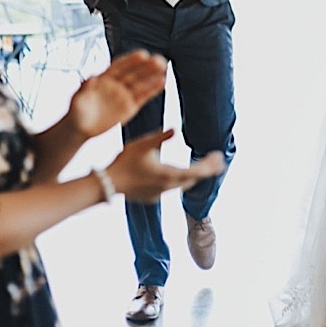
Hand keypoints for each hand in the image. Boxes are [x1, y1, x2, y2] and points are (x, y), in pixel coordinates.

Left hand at [66, 51, 166, 138]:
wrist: (80, 128)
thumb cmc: (76, 111)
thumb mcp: (77, 99)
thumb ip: (85, 88)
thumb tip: (92, 77)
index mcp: (104, 79)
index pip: (119, 66)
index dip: (130, 60)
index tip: (142, 54)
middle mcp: (116, 84)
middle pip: (133, 73)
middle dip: (146, 66)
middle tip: (159, 59)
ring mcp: (124, 95)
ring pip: (140, 83)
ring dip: (152, 75)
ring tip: (164, 67)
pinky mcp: (130, 106)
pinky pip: (143, 97)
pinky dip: (153, 90)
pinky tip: (162, 82)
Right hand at [106, 129, 224, 203]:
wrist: (105, 184)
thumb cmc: (124, 162)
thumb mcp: (143, 144)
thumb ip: (161, 137)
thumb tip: (176, 129)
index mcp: (169, 174)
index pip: (198, 171)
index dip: (211, 165)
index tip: (220, 157)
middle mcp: (167, 187)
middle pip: (193, 179)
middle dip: (207, 169)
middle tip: (217, 160)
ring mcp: (159, 194)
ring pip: (183, 185)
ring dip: (194, 176)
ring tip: (204, 167)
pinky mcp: (151, 197)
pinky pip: (171, 189)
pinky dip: (180, 181)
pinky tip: (180, 176)